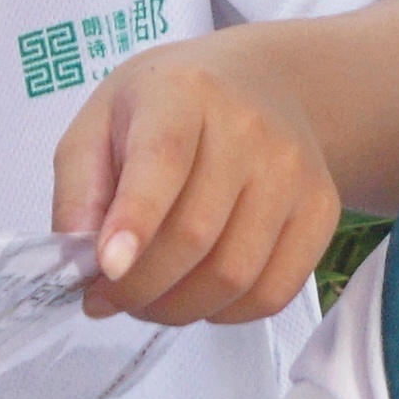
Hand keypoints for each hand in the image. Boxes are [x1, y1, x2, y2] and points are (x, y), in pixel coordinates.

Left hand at [52, 39, 342, 323]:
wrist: (261, 84)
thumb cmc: (168, 107)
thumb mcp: (101, 120)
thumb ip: (78, 188)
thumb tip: (77, 257)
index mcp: (181, 93)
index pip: (163, 158)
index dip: (135, 220)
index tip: (107, 269)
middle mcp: (247, 127)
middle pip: (195, 234)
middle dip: (139, 288)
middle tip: (110, 299)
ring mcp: (292, 170)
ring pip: (234, 273)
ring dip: (178, 309)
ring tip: (149, 301)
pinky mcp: (320, 209)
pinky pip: (274, 290)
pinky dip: (227, 313)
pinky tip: (199, 297)